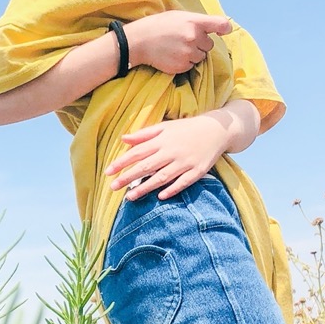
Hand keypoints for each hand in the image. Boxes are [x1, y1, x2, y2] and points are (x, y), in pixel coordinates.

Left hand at [105, 116, 229, 200]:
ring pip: (162, 177)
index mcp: (162, 140)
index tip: (108, 172)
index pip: (137, 152)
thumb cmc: (186, 129)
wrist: (216, 130)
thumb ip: (144, 134)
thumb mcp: (165, 127)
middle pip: (146, 167)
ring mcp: (185, 162)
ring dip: (145, 188)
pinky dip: (172, 189)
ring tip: (130, 197)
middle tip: (113, 187)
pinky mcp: (197, 171)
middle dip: (128, 177)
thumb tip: (123, 139)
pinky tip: (160, 197)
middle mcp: (171, 152)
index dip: (122, 162)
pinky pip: (183, 183)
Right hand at [125, 11, 231, 75]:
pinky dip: (184, 63)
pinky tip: (172, 56)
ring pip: (201, 57)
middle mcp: (194, 37)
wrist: (138, 41)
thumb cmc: (158, 25)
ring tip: (177, 48)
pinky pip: (191, 66)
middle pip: (209, 45)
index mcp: (194, 21)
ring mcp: (188, 53)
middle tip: (184, 40)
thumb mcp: (178, 16)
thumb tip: (217, 27)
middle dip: (200, 44)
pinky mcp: (182, 66)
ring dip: (192, 55)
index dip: (224, 28)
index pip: (220, 24)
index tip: (224, 31)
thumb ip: (197, 21)